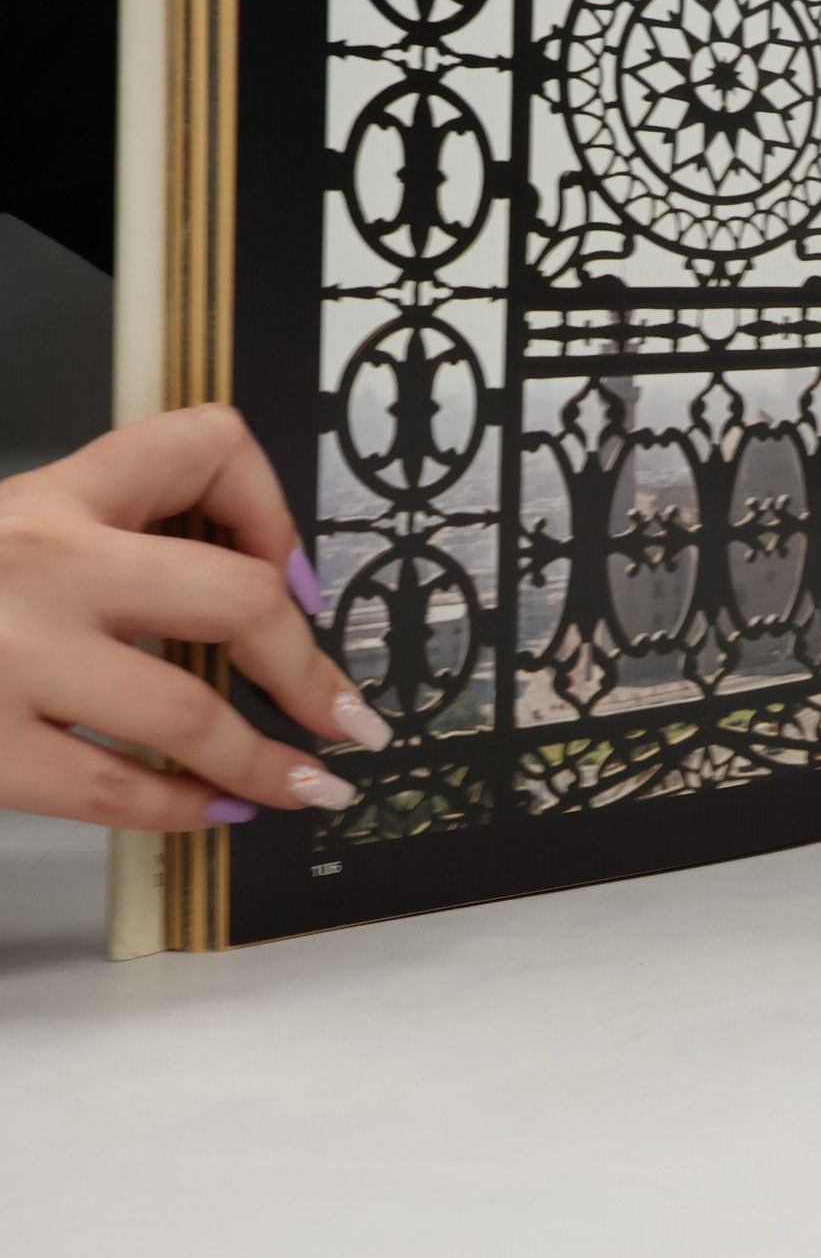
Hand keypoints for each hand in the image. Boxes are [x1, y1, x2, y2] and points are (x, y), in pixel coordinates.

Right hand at [0, 405, 388, 829]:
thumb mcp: (21, 532)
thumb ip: (119, 544)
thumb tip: (268, 597)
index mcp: (59, 492)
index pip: (205, 445)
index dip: (274, 507)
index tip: (300, 577)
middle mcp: (46, 561)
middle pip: (236, 598)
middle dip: (309, 669)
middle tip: (350, 715)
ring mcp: (12, 655)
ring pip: (189, 713)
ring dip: (269, 762)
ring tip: (310, 784)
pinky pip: (115, 788)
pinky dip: (182, 809)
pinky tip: (216, 812)